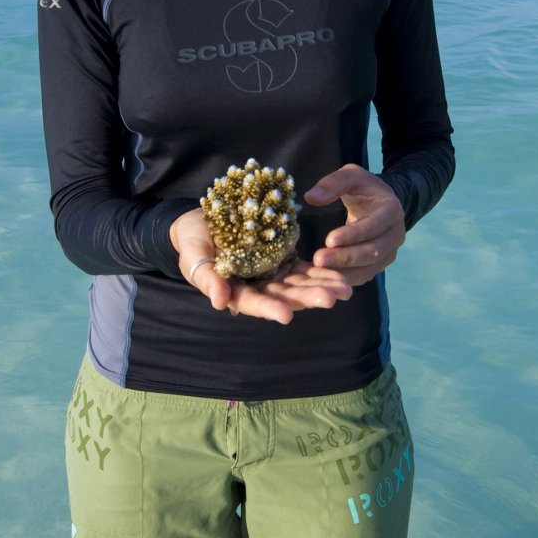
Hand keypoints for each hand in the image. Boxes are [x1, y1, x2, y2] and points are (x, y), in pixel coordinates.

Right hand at [170, 209, 351, 324]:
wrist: (203, 222)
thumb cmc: (193, 240)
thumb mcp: (193, 256)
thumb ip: (206, 278)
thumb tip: (219, 302)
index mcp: (234, 292)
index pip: (253, 303)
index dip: (269, 308)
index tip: (286, 315)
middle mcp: (257, 288)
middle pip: (284, 297)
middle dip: (308, 298)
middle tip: (332, 299)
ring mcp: (271, 275)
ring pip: (299, 284)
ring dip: (321, 287)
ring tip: (345, 289)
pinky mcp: (282, 260)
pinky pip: (305, 269)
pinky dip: (321, 272)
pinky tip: (341, 274)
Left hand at [304, 165, 405, 285]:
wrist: (381, 202)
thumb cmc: (364, 188)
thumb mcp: (351, 175)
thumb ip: (333, 183)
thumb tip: (311, 197)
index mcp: (391, 210)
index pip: (373, 226)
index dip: (353, 234)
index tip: (329, 240)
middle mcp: (395, 235)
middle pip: (372, 251)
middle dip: (345, 258)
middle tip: (318, 260)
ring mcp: (389, 252)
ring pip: (368, 268)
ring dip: (343, 272)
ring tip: (318, 272)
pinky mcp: (380, 264)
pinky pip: (364, 276)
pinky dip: (345, 279)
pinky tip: (324, 279)